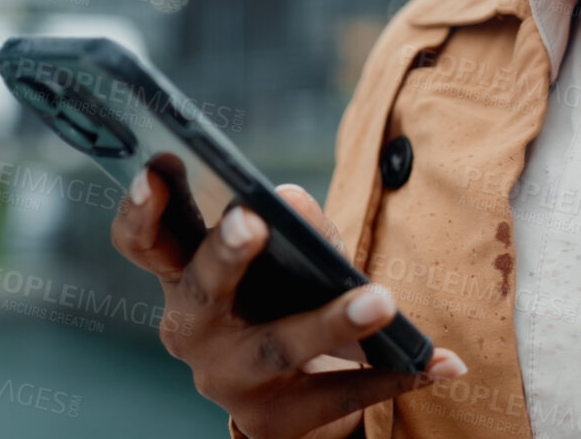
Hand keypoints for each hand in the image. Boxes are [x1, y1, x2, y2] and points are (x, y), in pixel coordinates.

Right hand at [111, 167, 467, 438]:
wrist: (288, 394)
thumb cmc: (277, 297)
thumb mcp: (281, 256)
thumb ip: (289, 224)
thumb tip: (291, 201)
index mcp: (179, 277)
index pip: (142, 242)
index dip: (141, 208)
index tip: (156, 167)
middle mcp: (191, 330)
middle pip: (202, 289)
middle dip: (225, 254)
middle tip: (253, 221)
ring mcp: (228, 380)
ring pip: (279, 346)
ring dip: (333, 321)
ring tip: (382, 299)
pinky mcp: (274, 419)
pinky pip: (339, 394)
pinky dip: (394, 375)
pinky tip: (439, 361)